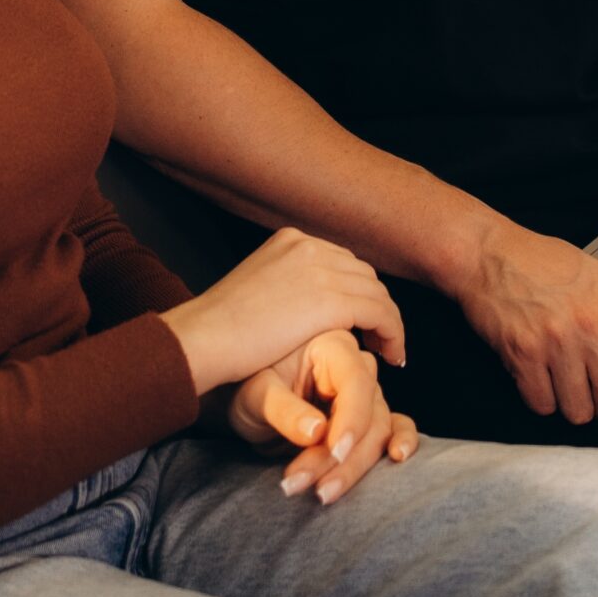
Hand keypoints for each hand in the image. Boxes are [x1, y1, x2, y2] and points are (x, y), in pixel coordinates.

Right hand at [163, 227, 406, 396]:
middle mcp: (309, 246)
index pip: (341, 262)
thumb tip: (301, 305)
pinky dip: (393, 334)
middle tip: (380, 338)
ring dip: (389, 323)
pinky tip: (392, 356)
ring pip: (377, 293)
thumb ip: (283, 287)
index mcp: (291, 240)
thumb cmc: (219, 328)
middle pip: (363, 274)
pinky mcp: (330, 300)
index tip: (363, 321)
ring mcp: (320, 269)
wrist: (204, 336)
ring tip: (390, 351)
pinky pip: (380, 314)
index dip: (358, 292)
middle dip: (376, 305)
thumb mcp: (255, 289)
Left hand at [229, 330, 418, 502]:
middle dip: (342, 458)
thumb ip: (284, 410)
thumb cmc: (248, 387)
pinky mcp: (369, 416)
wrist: (248, 403)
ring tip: (321, 494)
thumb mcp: (255, 395)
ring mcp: (366, 392)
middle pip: (369, 413)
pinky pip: (395, 426)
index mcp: (330, 346)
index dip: (350, 420)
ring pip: (379, 431)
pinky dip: (402, 442)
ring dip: (353, 467)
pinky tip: (398, 458)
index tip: (334, 452)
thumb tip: (316, 431)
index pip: (355, 381)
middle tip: (310, 488)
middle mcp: (356, 365)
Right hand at [454, 217, 597, 449]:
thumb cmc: (550, 265)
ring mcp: (555, 341)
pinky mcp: (522, 354)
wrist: (489, 253)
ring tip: (563, 370)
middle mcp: (590, 325)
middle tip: (595, 381)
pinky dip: (542, 397)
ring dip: (574, 403)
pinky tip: (539, 370)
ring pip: (581, 412)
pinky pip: (543, 406)